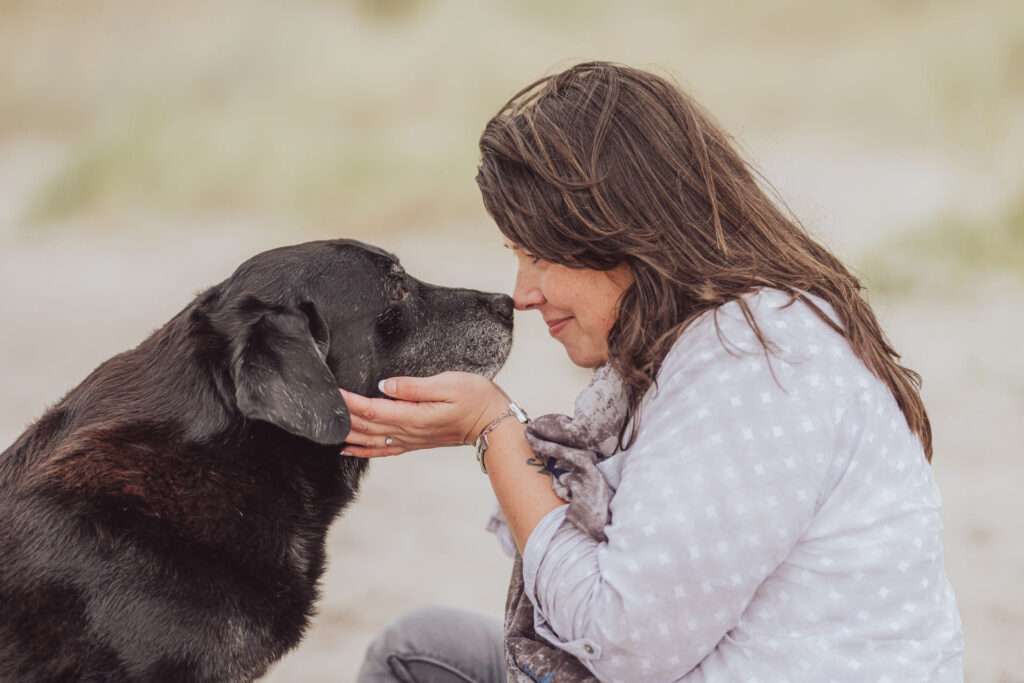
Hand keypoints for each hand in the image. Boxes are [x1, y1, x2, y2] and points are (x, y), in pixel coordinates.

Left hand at [338, 371, 508, 457]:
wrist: (492, 423)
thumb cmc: (476, 398)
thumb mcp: (449, 383)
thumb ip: (415, 386)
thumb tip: (386, 385)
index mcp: (413, 416)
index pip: (372, 409)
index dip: (349, 401)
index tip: (331, 391)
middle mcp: (407, 432)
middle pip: (365, 425)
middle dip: (342, 415)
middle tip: (320, 405)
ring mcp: (409, 439)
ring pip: (369, 438)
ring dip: (347, 432)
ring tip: (325, 426)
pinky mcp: (413, 441)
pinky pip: (382, 449)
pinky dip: (362, 450)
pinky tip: (348, 449)